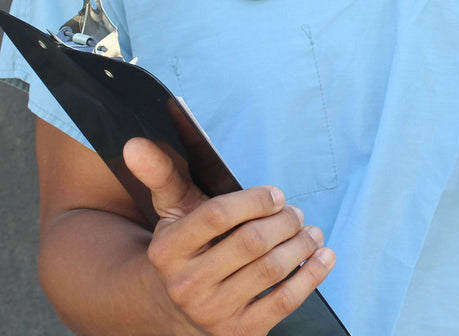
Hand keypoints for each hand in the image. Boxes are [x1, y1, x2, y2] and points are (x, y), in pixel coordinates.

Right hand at [123, 138, 334, 335]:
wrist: (176, 307)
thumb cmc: (186, 247)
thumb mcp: (172, 209)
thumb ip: (161, 174)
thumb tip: (134, 143)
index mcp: (167, 250)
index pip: (217, 215)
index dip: (255, 200)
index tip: (276, 195)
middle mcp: (185, 285)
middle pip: (251, 242)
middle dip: (285, 222)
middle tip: (296, 214)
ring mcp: (211, 312)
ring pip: (271, 269)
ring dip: (302, 244)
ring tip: (311, 232)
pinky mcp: (239, 332)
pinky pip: (284, 301)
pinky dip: (312, 275)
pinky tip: (324, 256)